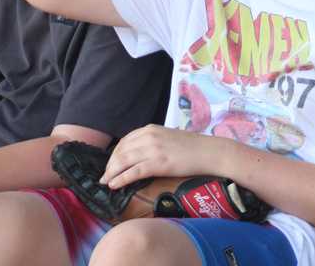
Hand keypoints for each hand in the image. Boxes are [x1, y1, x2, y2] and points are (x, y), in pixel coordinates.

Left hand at [102, 124, 226, 188]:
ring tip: (105, 182)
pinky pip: (133, 172)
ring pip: (123, 161)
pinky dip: (120, 179)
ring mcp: (153, 150)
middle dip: (110, 165)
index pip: (124, 141)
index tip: (110, 165)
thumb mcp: (168, 137)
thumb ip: (153, 141)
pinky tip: (114, 185)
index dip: (114, 155)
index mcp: (151, 129)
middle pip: (120, 151)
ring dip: (111, 173)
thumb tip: (139, 153)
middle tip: (105, 177)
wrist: (210, 152)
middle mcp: (149, 136)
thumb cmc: (192, 147)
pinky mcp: (158, 163)